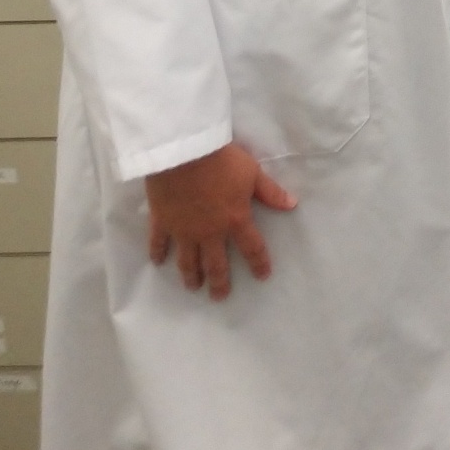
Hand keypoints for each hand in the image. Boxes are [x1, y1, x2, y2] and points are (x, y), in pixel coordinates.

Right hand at [145, 142, 295, 298]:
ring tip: (193, 287)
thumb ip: (271, 192)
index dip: (258, 263)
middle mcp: (209, 232)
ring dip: (190, 276)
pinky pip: (158, 242)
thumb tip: (292, 205)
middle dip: (219, 282)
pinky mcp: (161, 222)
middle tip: (219, 297)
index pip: (251, 248)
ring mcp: (183, 230)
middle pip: (215, 264)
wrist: (184, 153)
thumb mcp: (253, 173)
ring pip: (187, 261)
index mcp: (235, 220)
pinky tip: (157, 262)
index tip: (262, 276)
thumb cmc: (222, 161)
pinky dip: (157, 253)